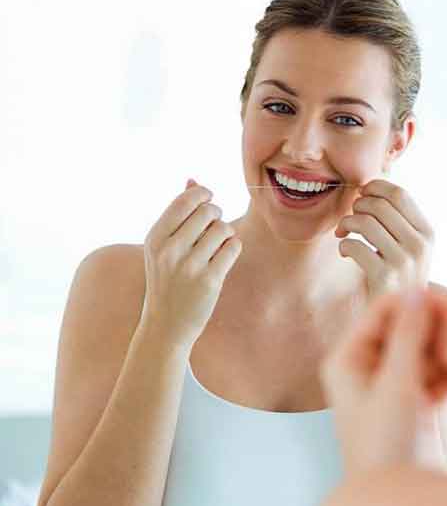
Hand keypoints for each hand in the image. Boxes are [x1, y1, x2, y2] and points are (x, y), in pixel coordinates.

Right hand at [139, 179, 241, 347]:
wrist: (166, 325)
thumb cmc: (167, 280)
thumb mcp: (162, 247)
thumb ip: (177, 213)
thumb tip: (193, 180)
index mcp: (155, 237)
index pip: (185, 200)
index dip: (203, 194)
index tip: (209, 200)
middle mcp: (170, 250)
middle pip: (208, 212)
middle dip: (216, 215)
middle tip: (214, 226)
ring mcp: (189, 266)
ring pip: (223, 229)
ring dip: (227, 233)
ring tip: (218, 244)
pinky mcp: (209, 280)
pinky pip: (233, 247)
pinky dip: (233, 248)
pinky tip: (224, 257)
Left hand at [321, 289, 446, 475]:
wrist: (405, 498)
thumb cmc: (385, 449)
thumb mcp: (395, 386)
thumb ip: (407, 335)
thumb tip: (416, 291)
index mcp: (354, 355)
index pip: (387, 304)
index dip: (420, 301)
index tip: (446, 311)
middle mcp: (379, 359)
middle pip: (420, 315)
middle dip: (446, 329)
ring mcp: (407, 374)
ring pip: (442, 337)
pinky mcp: (432, 391)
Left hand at [335, 180, 433, 299]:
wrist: (396, 317)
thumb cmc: (396, 276)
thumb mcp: (408, 246)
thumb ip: (397, 219)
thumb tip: (370, 184)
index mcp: (428, 233)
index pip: (400, 194)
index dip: (375, 188)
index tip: (361, 194)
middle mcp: (420, 246)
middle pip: (379, 205)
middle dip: (357, 206)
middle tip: (350, 219)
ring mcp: (404, 262)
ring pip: (365, 222)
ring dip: (347, 223)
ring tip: (343, 233)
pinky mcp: (384, 278)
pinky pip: (354, 245)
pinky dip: (344, 245)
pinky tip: (346, 252)